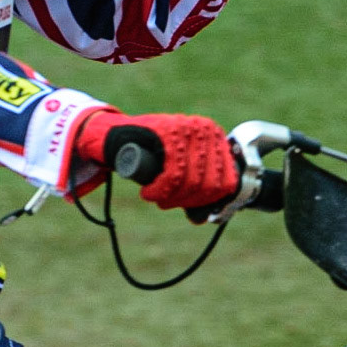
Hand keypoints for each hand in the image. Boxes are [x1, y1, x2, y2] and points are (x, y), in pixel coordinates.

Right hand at [74, 110, 236, 211]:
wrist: (118, 135)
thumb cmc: (152, 155)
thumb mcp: (181, 170)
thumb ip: (195, 188)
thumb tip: (204, 218)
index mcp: (217, 138)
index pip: (228, 182)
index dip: (207, 202)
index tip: (188, 207)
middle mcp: (207, 130)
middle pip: (210, 184)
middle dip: (187, 201)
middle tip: (167, 202)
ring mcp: (189, 128)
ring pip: (192, 181)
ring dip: (171, 198)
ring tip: (156, 197)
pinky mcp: (170, 132)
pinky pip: (174, 173)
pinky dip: (161, 190)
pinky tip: (149, 192)